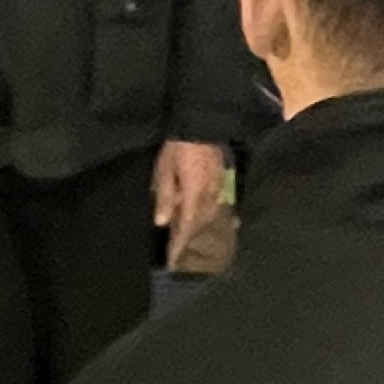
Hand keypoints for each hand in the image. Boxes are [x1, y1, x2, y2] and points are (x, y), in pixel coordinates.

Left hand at [153, 139, 229, 265]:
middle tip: (177, 252)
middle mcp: (209, 196)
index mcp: (194, 196)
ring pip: (208, 216)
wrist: (202, 122)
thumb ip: (165, 197)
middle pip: (199, 225)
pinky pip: (213, 205)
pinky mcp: (221, 180)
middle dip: (188, 239)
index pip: (186, 227)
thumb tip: (162, 223)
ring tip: (186, 237)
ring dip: (197, 228)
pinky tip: (198, 216)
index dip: (179, 245)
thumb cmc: (178, 147)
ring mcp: (218, 188)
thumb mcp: (164, 170)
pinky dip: (204, 215)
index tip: (172, 261)